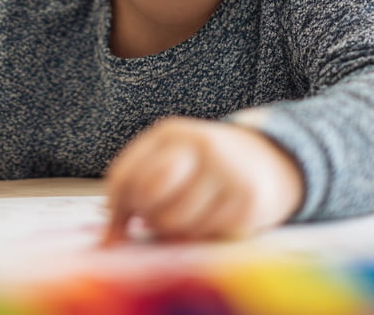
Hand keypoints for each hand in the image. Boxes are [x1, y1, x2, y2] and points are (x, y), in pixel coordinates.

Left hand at [103, 117, 303, 242]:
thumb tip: (107, 240)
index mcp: (170, 133)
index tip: (121, 220)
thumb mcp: (168, 160)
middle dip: (147, 216)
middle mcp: (199, 145)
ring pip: (176, 222)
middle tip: (156, 217)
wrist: (266, 160)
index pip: (126, 175)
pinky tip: (212, 219)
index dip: (117, 206)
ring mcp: (226, 171)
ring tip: (187, 216)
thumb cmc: (202, 165)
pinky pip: (207, 236)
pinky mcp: (248, 201)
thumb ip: (133, 189)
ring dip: (175, 231)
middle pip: (149, 195)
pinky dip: (203, 236)